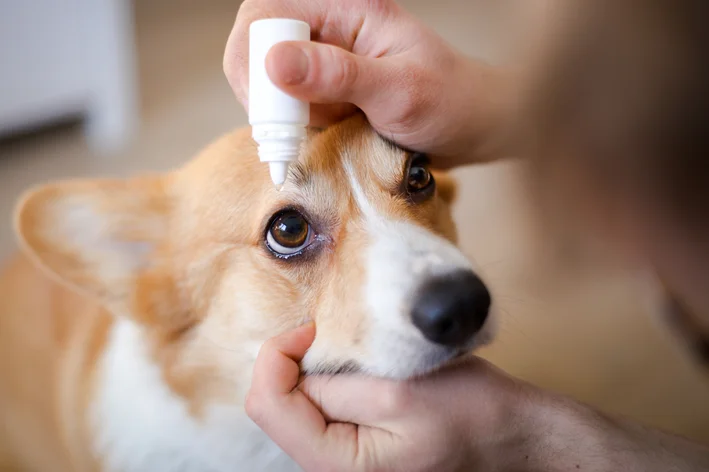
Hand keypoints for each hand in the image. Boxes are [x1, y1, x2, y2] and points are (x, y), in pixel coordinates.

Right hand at [224, 0, 509, 165]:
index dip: (257, 60)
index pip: (267, 14)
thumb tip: (274, 63)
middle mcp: (328, 27)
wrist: (473, 127)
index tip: (278, 109)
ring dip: (281, 117)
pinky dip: (296, 129)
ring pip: (267, 82)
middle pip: (256, 47)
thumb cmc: (451, 101)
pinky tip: (328, 138)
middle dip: (263, 93)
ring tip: (325, 134)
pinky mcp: (324, 89)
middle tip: (290, 132)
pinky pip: (287, 106)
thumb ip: (339, 75)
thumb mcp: (400, 91)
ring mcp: (323, 59)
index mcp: (344, 6)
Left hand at [246, 324, 708, 471]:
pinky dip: (323, 377)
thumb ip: (334, 386)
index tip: (313, 327)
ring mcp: (340, 456)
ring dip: (307, 368)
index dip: (278, 354)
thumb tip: (292, 366)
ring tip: (343, 348)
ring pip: (293, 405)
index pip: (268, 404)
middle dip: (290, 361)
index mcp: (336, 464)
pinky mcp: (353, 442)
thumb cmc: (466, 412)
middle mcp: (329, 467)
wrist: (508, 433)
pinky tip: (351, 365)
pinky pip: (316, 407)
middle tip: (327, 332)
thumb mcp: (395, 394)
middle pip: (274, 406)